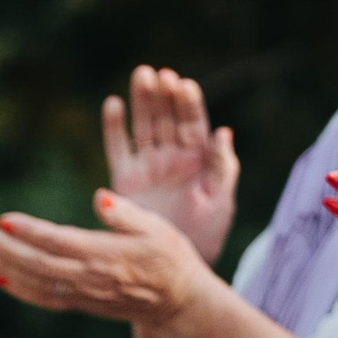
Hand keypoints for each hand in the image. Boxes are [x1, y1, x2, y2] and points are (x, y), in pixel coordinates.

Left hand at [0, 190, 216, 328]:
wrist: (181, 302)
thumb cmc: (171, 258)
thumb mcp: (158, 227)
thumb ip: (126, 213)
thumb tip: (99, 197)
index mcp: (106, 254)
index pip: (58, 242)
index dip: (29, 232)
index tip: (4, 219)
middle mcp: (90, 277)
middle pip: (38, 264)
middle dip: (6, 250)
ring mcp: (85, 295)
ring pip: (36, 282)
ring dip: (5, 268)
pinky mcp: (83, 304)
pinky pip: (45, 299)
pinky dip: (20, 290)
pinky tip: (2, 278)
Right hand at [101, 66, 237, 264]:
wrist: (176, 265)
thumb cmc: (206, 233)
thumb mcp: (221, 200)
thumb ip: (222, 166)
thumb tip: (224, 131)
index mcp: (199, 160)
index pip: (194, 124)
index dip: (188, 104)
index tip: (183, 84)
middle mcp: (173, 157)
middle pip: (166, 119)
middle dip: (162, 96)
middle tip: (156, 73)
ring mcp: (149, 166)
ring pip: (143, 127)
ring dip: (141, 101)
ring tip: (140, 76)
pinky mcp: (125, 178)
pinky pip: (118, 147)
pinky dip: (114, 126)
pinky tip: (113, 104)